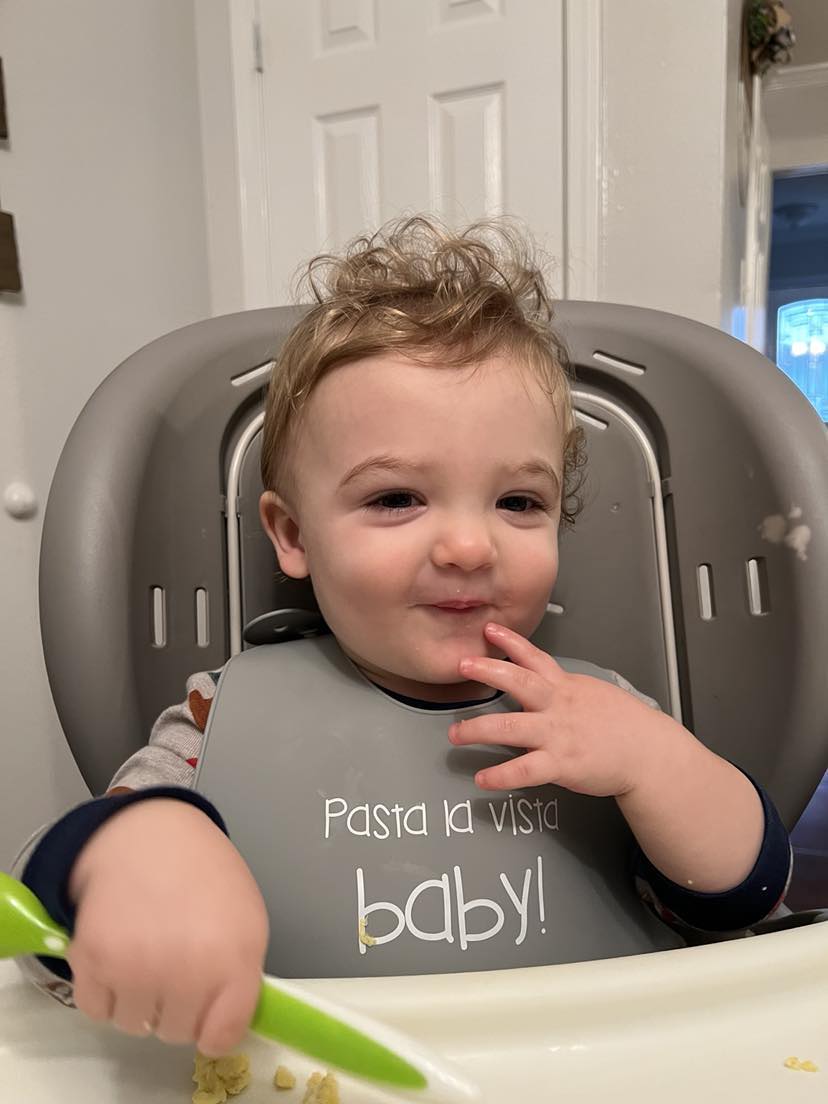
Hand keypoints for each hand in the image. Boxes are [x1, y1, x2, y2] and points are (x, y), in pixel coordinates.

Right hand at [67, 799, 267, 1056]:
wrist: (149, 833)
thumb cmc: (204, 872)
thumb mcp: (247, 918)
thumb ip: (240, 976)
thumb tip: (224, 1021)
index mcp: (235, 957)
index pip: (224, 1034)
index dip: (214, 1028)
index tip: (208, 1016)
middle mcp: (187, 970)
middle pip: (176, 1032)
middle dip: (175, 1006)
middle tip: (174, 964)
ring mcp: (138, 967)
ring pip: (135, 1025)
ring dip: (138, 1000)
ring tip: (146, 953)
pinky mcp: (95, 959)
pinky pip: (97, 1009)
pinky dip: (103, 990)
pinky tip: (118, 953)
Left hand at [448, 622, 667, 797]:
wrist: (648, 753)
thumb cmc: (622, 724)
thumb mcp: (591, 693)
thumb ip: (561, 688)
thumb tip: (537, 682)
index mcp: (565, 687)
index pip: (535, 657)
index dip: (510, 642)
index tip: (489, 630)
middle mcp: (558, 706)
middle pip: (519, 681)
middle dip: (487, 671)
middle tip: (462, 664)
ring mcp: (558, 735)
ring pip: (511, 727)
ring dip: (478, 730)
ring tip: (456, 733)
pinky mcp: (562, 764)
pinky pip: (525, 770)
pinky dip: (501, 776)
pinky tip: (483, 778)